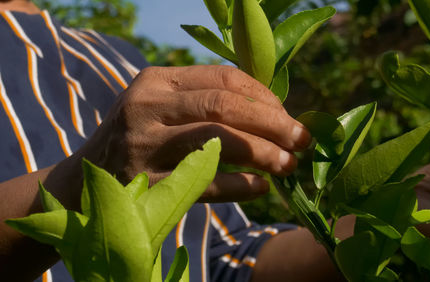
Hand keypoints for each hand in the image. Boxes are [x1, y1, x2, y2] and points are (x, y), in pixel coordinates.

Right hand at [79, 65, 310, 201]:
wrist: (84, 181)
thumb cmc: (138, 139)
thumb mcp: (161, 107)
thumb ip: (203, 102)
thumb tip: (272, 113)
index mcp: (156, 81)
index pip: (224, 78)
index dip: (264, 98)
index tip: (287, 116)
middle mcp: (147, 107)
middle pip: (224, 106)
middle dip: (272, 123)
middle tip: (301, 139)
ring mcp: (143, 147)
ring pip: (217, 141)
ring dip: (262, 153)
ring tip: (288, 165)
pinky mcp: (145, 186)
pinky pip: (204, 183)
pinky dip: (240, 186)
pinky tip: (260, 188)